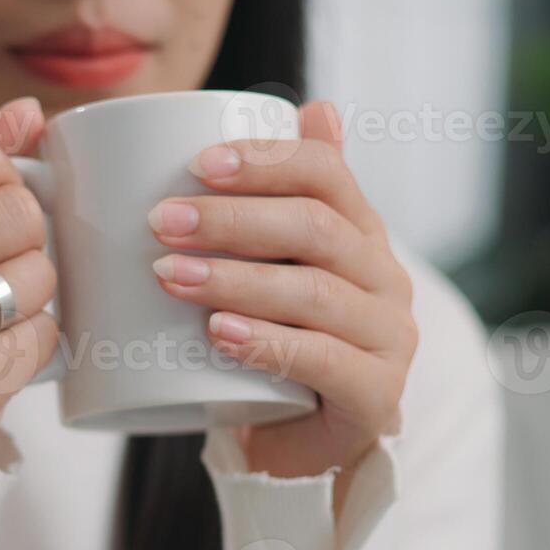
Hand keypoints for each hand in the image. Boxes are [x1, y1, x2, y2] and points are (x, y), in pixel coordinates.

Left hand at [150, 101, 416, 483]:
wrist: (297, 445)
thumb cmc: (278, 343)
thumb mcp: (275, 267)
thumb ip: (285, 197)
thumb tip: (316, 104)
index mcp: (361, 233)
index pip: (327, 174)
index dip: (264, 162)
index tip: (196, 164)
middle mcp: (386, 277)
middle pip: (315, 228)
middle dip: (232, 220)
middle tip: (160, 222)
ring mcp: (389, 338)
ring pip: (313, 292)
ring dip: (235, 279)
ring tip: (170, 274)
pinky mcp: (377, 395)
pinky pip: (322, 359)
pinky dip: (265, 342)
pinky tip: (218, 333)